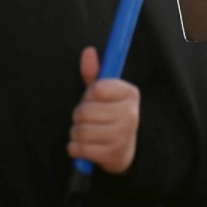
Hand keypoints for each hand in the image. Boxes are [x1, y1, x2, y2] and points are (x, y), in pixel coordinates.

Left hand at [68, 47, 139, 174]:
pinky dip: (76, 149)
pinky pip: (78, 148)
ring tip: (88, 133)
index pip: (97, 88)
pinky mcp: (113, 155)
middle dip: (79, 116)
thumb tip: (88, 51)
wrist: (124, 150)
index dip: (90, 94)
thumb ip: (94, 74)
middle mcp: (131, 114)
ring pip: (80, 130)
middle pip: (84, 111)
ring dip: (76, 133)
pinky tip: (86, 147)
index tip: (96, 99)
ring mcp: (123, 135)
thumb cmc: (109, 116)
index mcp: (130, 94)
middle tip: (90, 119)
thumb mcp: (104, 95)